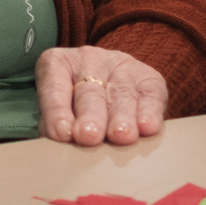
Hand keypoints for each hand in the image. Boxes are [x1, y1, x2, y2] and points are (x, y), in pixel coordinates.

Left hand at [36, 46, 167, 146]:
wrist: (108, 82)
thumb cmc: (73, 103)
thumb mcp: (58, 106)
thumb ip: (57, 124)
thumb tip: (62, 145)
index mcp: (58, 63)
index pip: (54, 85)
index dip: (57, 110)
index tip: (62, 134)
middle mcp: (89, 59)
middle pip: (89, 91)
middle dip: (90, 116)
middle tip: (88, 136)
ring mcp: (121, 66)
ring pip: (121, 94)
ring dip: (121, 117)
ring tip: (120, 136)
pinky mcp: (150, 78)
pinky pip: (151, 95)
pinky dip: (149, 112)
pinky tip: (147, 127)